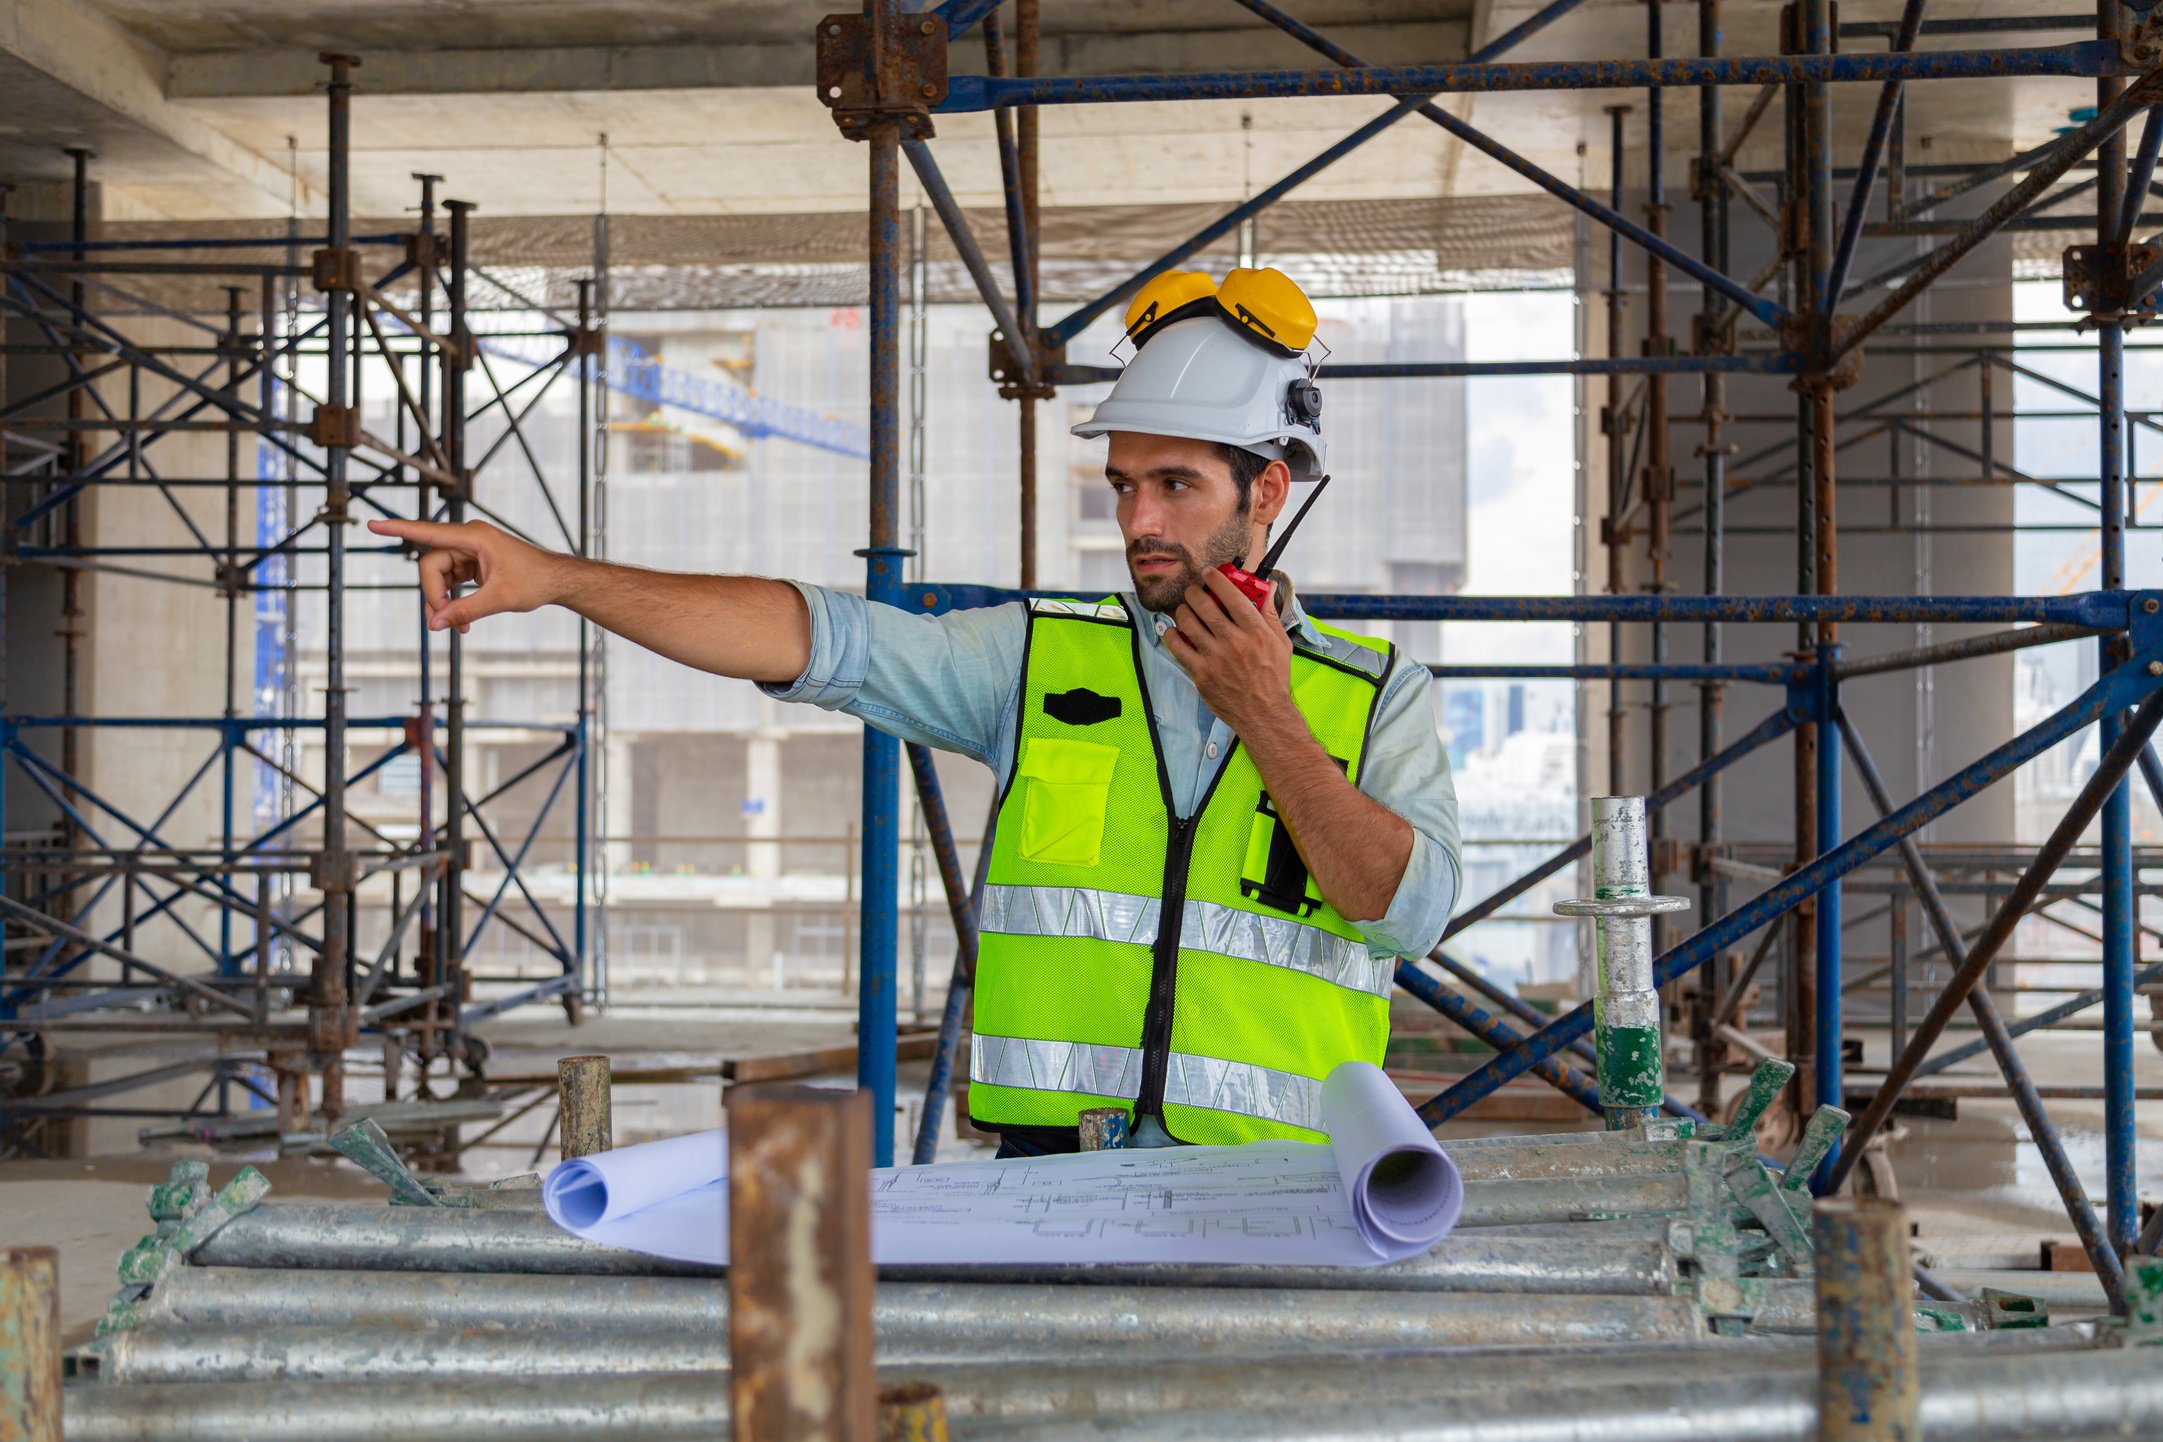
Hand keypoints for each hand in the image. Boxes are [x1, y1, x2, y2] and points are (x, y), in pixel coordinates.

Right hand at [365, 518, 568, 632]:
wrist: (557, 581)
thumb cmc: (535, 582)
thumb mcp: (499, 600)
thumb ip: (464, 611)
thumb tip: (434, 625)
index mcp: (474, 537)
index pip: (428, 533)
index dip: (399, 529)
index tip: (373, 525)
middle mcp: (468, 539)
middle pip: (431, 566)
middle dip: (434, 595)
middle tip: (443, 623)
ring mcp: (470, 550)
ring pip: (439, 576)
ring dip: (443, 602)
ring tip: (458, 629)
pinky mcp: (473, 563)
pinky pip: (450, 581)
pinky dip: (453, 601)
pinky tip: (462, 622)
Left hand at [1163, 568, 1295, 737]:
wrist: (1264, 713)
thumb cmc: (1273, 678)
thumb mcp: (1281, 643)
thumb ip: (1271, 613)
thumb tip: (1268, 587)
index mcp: (1256, 632)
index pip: (1233, 596)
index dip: (1218, 579)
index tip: (1210, 573)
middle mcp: (1234, 642)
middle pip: (1205, 606)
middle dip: (1194, 592)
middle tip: (1193, 591)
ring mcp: (1216, 658)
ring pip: (1188, 623)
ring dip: (1183, 611)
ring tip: (1185, 610)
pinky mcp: (1201, 674)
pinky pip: (1177, 647)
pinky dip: (1172, 635)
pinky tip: (1175, 631)